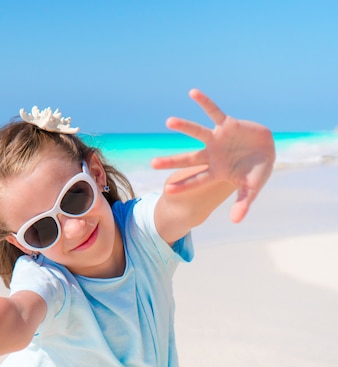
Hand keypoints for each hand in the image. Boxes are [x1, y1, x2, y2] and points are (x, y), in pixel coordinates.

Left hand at [151, 89, 274, 222]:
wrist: (268, 150)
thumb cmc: (256, 172)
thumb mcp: (252, 188)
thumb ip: (243, 203)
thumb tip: (236, 222)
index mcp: (216, 171)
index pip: (196, 180)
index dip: (183, 186)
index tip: (167, 191)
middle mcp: (211, 155)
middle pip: (188, 159)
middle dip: (171, 161)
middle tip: (152, 164)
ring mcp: (217, 139)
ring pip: (197, 133)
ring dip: (184, 127)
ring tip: (168, 122)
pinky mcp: (227, 124)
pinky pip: (214, 111)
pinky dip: (205, 102)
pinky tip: (193, 92)